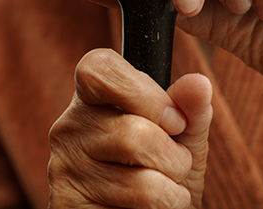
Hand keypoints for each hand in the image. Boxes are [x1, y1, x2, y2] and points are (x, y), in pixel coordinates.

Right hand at [48, 49, 212, 208]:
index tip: (174, 119)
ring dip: (172, 187)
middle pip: (131, 131)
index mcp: (94, 98)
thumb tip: (198, 82)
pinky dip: (162, 206)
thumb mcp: (186, 137)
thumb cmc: (166, 172)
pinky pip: (137, 201)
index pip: (99, 68)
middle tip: (176, 165)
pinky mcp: (67, 204)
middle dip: (173, 155)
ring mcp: (63, 168)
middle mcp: (70, 127)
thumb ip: (191, 108)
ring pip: (139, 174)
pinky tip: (149, 208)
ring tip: (165, 189)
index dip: (143, 92)